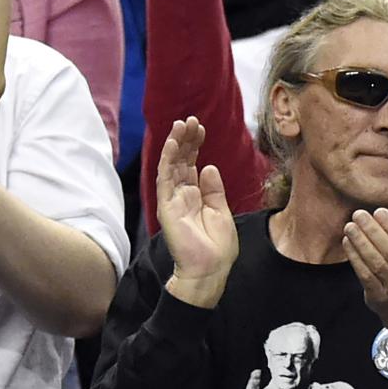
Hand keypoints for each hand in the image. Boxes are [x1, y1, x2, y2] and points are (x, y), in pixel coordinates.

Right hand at [155, 118, 237, 300]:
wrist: (210, 269)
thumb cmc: (217, 247)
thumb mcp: (222, 211)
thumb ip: (214, 189)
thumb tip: (209, 166)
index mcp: (195, 196)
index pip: (192, 165)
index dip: (195, 146)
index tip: (200, 128)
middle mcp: (181, 195)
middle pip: (181, 161)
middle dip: (186, 139)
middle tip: (191, 120)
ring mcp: (172, 200)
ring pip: (171, 165)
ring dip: (176, 143)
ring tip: (182, 124)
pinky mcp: (166, 206)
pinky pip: (165, 178)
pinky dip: (168, 160)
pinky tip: (173, 143)